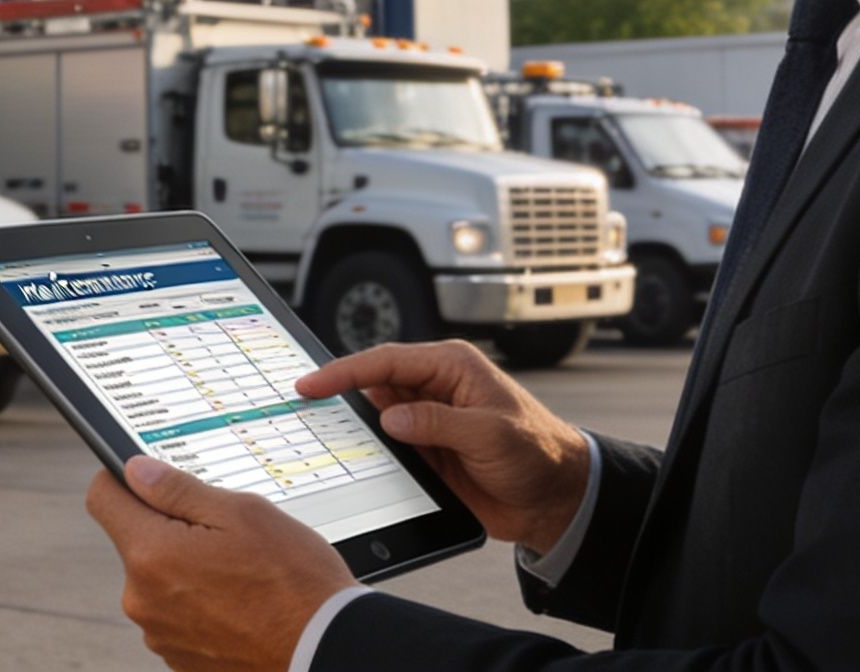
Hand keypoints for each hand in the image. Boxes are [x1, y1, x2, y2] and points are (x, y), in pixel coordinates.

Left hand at [85, 456, 359, 671]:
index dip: (123, 479)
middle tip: (223, 533)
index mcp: (151, 554)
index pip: (102, 497)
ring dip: (187, 569)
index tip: (148, 479)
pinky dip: (200, 603)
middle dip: (169, 528)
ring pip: (159, 579)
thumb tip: (135, 470)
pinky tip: (239, 602)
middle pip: (135, 541)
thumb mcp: (242, 513)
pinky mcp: (178, 657)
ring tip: (240, 573)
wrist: (326, 651)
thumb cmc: (294, 584)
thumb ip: (178, 489)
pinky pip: (176, 614)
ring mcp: (159, 633)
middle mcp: (143, 600)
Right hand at [296, 339, 590, 553]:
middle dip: (341, 392)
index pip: (387, 361)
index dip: (345, 371)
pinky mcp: (427, 449)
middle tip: (303, 406)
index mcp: (452, 367)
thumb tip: (391, 416)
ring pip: (376, 413)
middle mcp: (436, 387)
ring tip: (319, 433)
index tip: (312, 383)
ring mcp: (429, 419)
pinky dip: (368, 448)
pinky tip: (350, 456)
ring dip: (354, 423)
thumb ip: (438, 422)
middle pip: (375, 382)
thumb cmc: (537, 453)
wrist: (555, 498)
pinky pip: (387, 444)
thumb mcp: (489, 434)